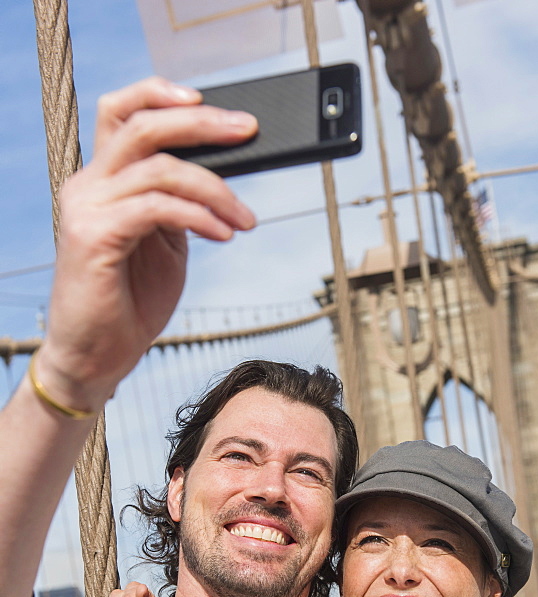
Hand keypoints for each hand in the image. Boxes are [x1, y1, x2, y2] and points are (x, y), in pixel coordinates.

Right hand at [39, 76, 257, 411]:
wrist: (96, 358)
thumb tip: (223, 176)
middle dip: (203, 123)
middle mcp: (89, 186)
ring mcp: (87, 209)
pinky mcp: (95, 237)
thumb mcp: (165, 244)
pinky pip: (159, 208)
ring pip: (160, 168)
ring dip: (215, 190)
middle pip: (143, 125)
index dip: (163, 94)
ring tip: (244, 219)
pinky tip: (224, 233)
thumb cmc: (129, 304)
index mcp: (103, 181)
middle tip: (248, 131)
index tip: (214, 105)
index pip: (124, 113)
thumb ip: (181, 206)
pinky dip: (200, 216)